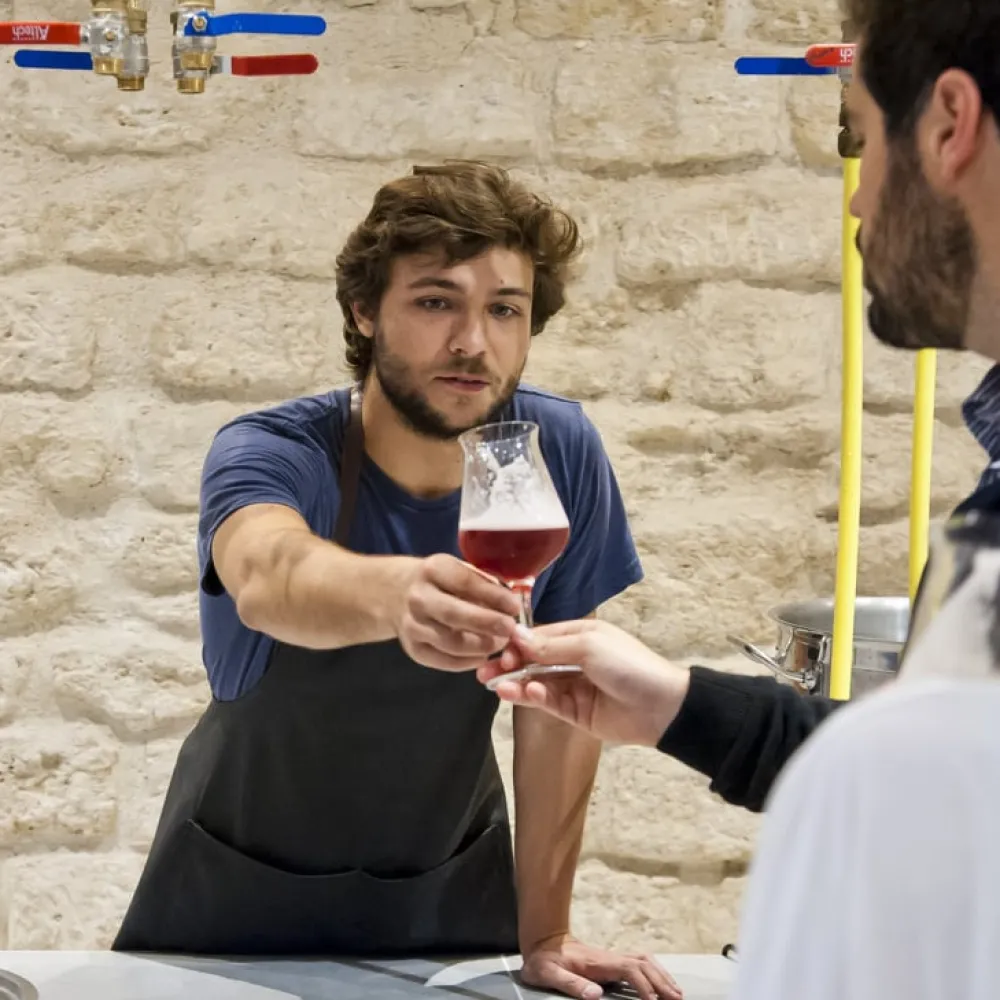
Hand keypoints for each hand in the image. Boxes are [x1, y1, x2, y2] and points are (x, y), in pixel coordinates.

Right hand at [392, 554, 520, 670]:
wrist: (397, 594)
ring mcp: (412, 626)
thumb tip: (512, 605)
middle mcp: (418, 598)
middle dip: (487, 624)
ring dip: (482, 646)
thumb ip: (483, 584)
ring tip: (501, 643)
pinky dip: (469, 661)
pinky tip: (483, 655)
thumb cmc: (441, 581)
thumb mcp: (458, 569)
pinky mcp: (413, 649)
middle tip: (510, 629)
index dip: (493, 596)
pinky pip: (445, 661)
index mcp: (433, 569)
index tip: (514, 606)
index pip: (465, 583)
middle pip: (455, 615)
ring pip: (451, 643)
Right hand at [476, 619, 688, 745]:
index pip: (539, 637)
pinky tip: (524, 693)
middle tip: (485, 671)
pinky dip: (533, 697)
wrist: (662, 706)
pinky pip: (548, 702)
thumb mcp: (589, 646)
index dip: (517, 643)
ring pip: (536, 683)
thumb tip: (516, 636)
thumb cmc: (629, 665)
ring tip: (497, 685)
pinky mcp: (575, 712)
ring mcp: (574, 687)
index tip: (496, 648)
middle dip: (509, 665)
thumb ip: (550, 645)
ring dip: (516, 683)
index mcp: (580, 636)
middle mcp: (574, 659)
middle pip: (533, 661)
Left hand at [521, 935, 681, 999]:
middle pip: (643, 963)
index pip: (629, 969)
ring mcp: (612, 957)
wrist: (543, 942)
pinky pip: (639, 962)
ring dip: (661, 974)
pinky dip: (654, 970)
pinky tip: (660, 980)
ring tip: (676, 992)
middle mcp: (609, 957)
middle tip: (677, 998)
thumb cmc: (544, 961)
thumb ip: (571, 984)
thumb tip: (596, 995)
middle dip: (661, 980)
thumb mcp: (549, 974)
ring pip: (644, 960)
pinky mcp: (612, 961)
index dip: (643, 985)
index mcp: (598, 962)